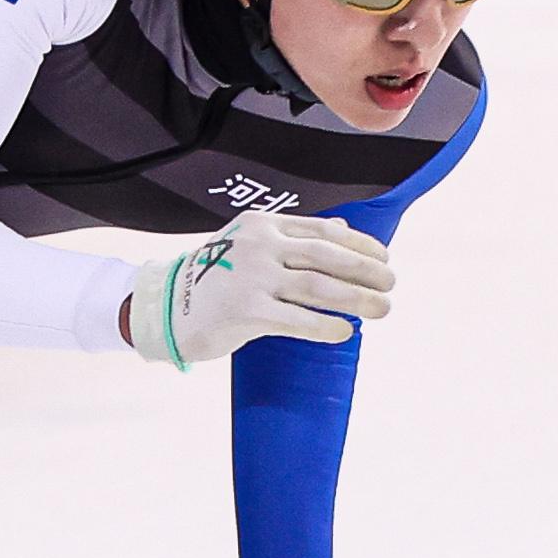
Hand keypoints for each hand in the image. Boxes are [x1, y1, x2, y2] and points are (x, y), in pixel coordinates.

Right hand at [125, 212, 391, 370]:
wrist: (166, 306)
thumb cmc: (216, 278)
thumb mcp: (250, 245)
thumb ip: (295, 237)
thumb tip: (345, 231)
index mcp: (263, 224)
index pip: (323, 230)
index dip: (360, 245)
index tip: (384, 259)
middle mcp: (258, 246)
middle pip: (326, 256)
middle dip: (366, 271)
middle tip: (391, 285)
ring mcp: (251, 278)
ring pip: (318, 287)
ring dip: (357, 300)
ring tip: (381, 309)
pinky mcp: (245, 312)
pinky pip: (298, 320)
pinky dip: (326, 327)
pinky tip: (344, 332)